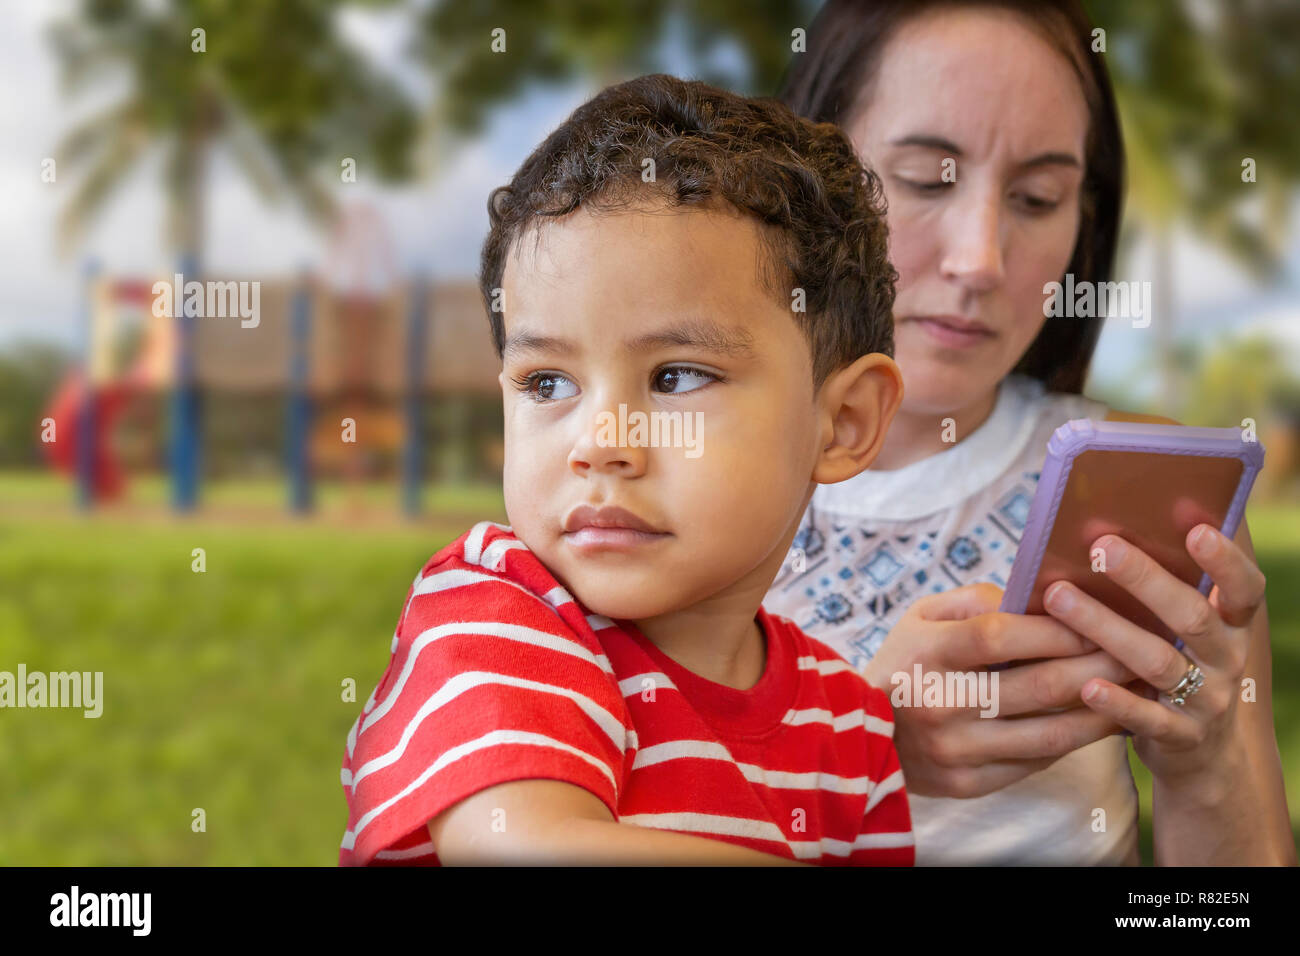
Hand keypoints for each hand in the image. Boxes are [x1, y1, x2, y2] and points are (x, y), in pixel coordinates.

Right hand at [863, 581, 1135, 798]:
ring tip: (1138, 693)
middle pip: (1035, 686)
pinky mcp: (966, 784)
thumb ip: (977, 600)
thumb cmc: (904, 662)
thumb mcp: (922, 616)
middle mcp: (940, 704)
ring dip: (1102, 713)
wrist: (857, 733)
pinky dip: (1074, 743)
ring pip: (1048, 734)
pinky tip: (1101, 724)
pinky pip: (1035, 764)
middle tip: (1141, 651)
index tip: (1100, 620)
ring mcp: (954, 750)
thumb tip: (1040, 597)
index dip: (1056, 629)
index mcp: (927, 654)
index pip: (1001, 637)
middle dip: (1098, 667)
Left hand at [1041, 524, 1266, 792]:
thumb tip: (1107, 533)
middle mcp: (1226, 660)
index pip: (1244, 589)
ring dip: (1106, 627)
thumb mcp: (1184, 633)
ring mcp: (1207, 701)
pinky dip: (1117, 702)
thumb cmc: (1178, 668)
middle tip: (1103, 548)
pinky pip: (1148, 719)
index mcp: (1232, 626)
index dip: (1225, 561)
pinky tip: (1086, 685)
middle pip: (1191, 616)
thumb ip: (1163, 593)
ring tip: (1059, 597)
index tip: (1196, 529)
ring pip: (1158, 661)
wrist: (1203, 756)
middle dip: (1146, 579)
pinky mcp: (1181, 738)